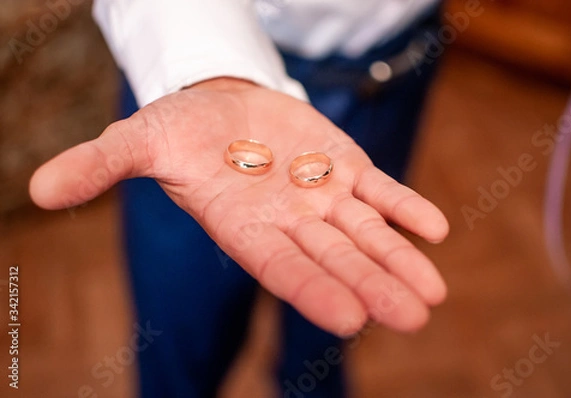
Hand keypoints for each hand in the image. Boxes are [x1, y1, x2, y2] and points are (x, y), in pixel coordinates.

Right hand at [30, 78, 448, 335]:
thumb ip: (101, 166)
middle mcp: (288, 220)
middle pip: (335, 258)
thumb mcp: (139, 140)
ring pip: (366, 232)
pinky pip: (381, 190)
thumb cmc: (179, 130)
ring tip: (433, 291)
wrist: (220, 103)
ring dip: (399, 258)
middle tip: (411, 318)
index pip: (281, 266)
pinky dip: (406, 206)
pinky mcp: (343, 167)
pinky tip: (436, 228)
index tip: (350, 320)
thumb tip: (38, 190)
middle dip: (372, 285)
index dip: (312, 289)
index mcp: (243, 226)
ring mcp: (321, 195)